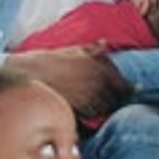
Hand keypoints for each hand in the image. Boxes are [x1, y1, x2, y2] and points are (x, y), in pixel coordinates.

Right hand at [6, 45, 131, 116]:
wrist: (30, 73)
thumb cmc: (51, 60)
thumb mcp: (74, 49)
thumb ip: (93, 48)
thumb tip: (106, 43)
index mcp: (100, 67)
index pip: (126, 86)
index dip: (128, 91)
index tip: (128, 92)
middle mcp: (98, 82)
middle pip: (118, 100)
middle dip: (117, 100)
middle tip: (113, 100)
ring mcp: (88, 96)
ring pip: (106, 109)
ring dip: (105, 108)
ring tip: (98, 104)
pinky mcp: (77, 108)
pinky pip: (92, 116)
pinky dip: (93, 115)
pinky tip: (87, 110)